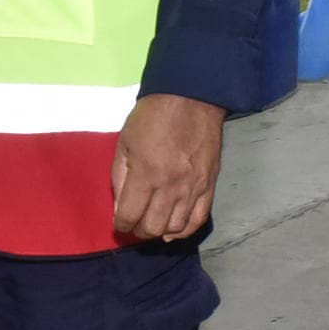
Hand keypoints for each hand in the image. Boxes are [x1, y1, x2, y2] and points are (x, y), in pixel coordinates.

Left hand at [112, 94, 224, 243]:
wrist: (191, 98)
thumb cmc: (152, 117)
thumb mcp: (124, 143)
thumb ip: (119, 178)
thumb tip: (120, 208)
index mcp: (146, 173)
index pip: (129, 215)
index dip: (120, 224)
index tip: (119, 221)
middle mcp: (171, 185)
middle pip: (152, 227)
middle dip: (139, 230)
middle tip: (135, 222)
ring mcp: (193, 187)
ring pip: (175, 228)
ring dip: (160, 231)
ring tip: (153, 223)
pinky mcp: (209, 185)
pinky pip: (199, 219)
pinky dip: (185, 230)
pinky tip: (174, 230)